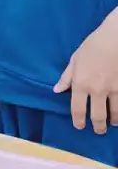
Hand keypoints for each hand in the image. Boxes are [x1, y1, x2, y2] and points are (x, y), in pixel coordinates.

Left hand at [54, 12, 117, 133]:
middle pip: (97, 115)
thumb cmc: (93, 46)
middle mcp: (97, 89)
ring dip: (114, 120)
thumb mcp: (75, 60)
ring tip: (113, 123)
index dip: (78, 120)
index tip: (80, 126)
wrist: (116, 37)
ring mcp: (114, 89)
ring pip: (115, 112)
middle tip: (99, 130)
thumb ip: (66, 77)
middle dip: (98, 126)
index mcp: (80, 83)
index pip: (77, 108)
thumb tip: (57, 90)